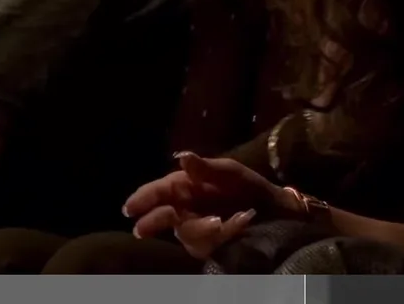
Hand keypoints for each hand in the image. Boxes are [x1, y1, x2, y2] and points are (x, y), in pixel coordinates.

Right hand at [123, 152, 296, 258]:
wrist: (274, 208)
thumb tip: (181, 157)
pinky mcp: (211, 245)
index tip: (129, 208)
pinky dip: (225, 234)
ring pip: (187, 234)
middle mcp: (185, 209)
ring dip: (201, 229)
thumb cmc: (247, 186)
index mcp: (184, 187)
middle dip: (152, 222)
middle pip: (162, 217)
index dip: (142, 199)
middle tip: (142, 229)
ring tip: (221, 221)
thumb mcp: (229, 172)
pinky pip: (209, 245)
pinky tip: (240, 221)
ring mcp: (197, 229)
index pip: (158, 192)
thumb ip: (205, 168)